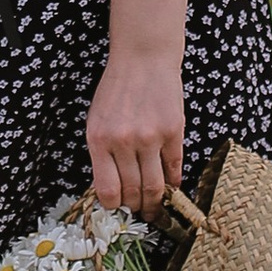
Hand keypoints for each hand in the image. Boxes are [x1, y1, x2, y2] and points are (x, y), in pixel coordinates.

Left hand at [87, 50, 183, 213]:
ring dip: (155, 203)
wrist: (143, 58)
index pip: (107, 190)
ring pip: (155, 186)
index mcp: (99, 140)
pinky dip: (173, 184)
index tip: (119, 210)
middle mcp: (124, 142)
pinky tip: (171, 188)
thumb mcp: (97, 120)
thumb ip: (102, 154)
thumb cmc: (116, 89)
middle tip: (139, 212)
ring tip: (154, 208)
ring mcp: (151, 137)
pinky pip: (174, 168)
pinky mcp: (173, 132)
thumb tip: (112, 190)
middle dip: (136, 208)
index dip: (114, 207)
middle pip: (132, 192)